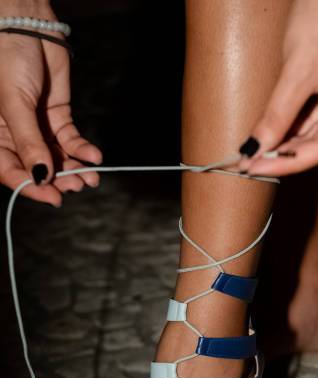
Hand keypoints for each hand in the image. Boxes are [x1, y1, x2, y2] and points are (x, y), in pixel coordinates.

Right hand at [0, 0, 101, 204]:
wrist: (27, 25)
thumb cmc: (7, 60)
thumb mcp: (14, 104)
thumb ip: (29, 142)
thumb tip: (41, 177)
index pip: (12, 171)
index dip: (32, 187)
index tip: (53, 198)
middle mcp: (15, 136)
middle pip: (38, 169)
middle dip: (58, 180)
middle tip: (76, 186)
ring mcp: (38, 128)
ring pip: (57, 158)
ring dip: (74, 169)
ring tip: (90, 178)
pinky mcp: (57, 117)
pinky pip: (70, 140)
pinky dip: (83, 150)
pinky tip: (94, 156)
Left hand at [239, 0, 317, 175]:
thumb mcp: (297, 72)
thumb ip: (277, 115)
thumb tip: (253, 149)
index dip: (287, 162)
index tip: (255, 168)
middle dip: (281, 155)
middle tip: (248, 165)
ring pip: (311, 135)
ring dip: (281, 145)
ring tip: (252, 156)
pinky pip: (309, 120)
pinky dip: (286, 129)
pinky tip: (265, 139)